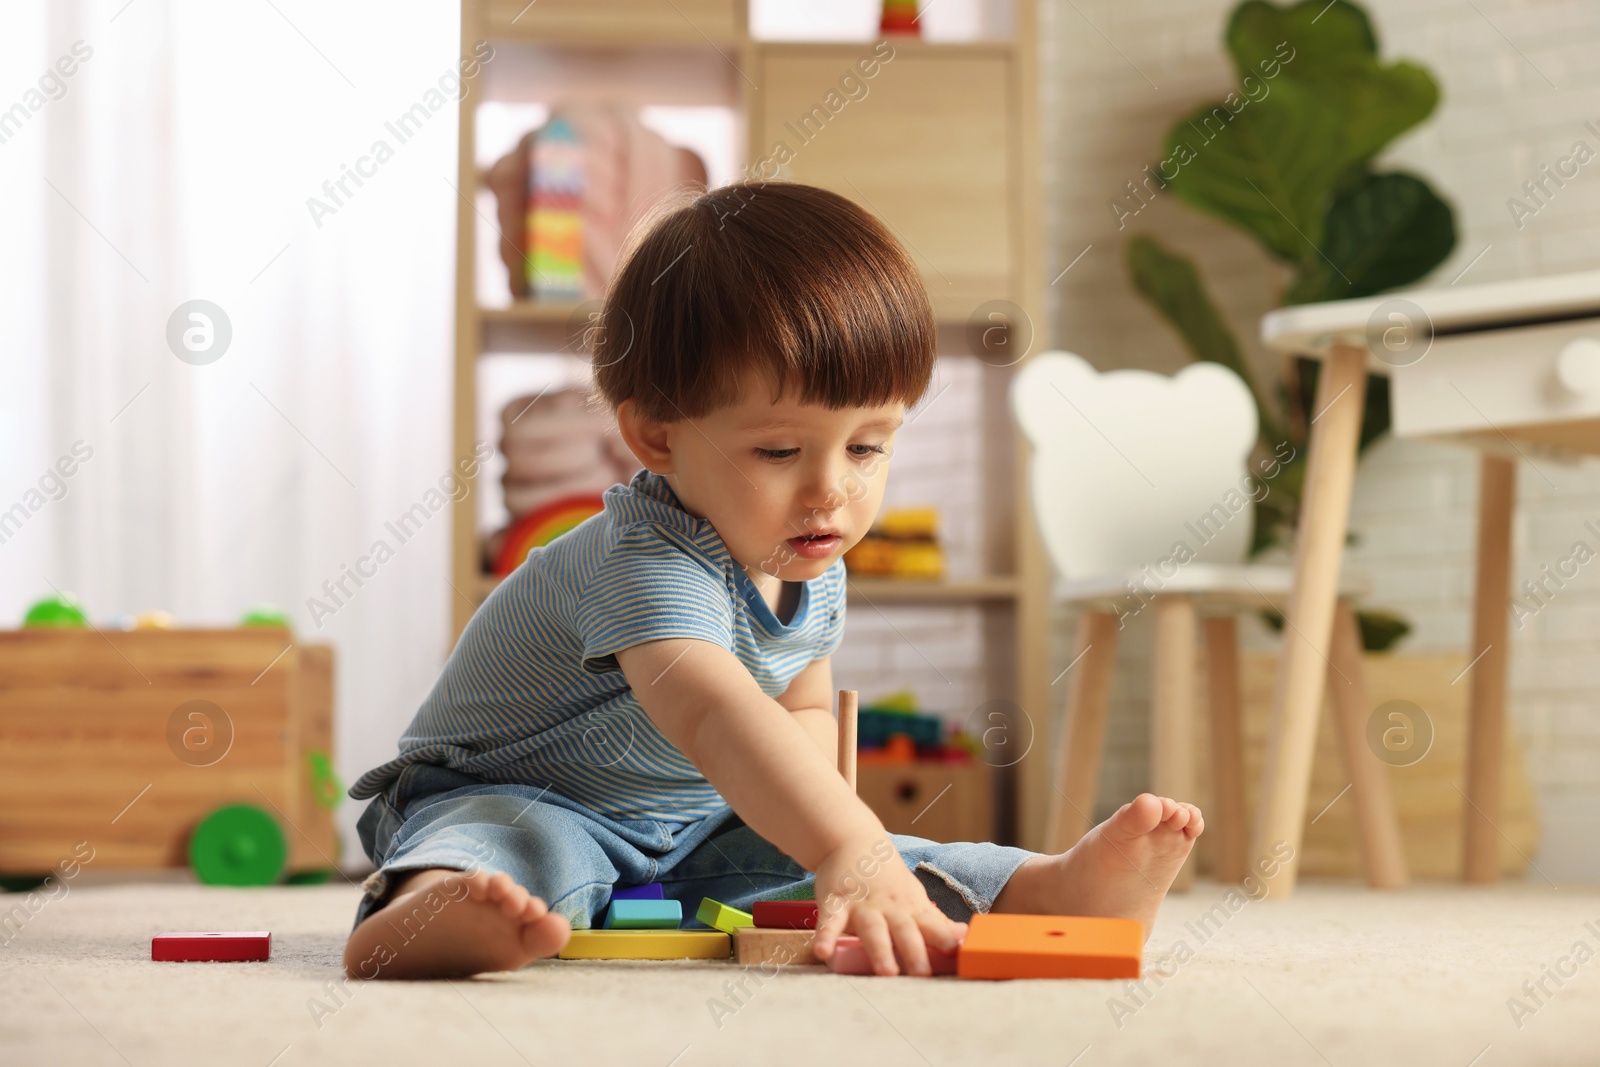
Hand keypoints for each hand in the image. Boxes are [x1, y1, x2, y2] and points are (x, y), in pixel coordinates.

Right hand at [810, 834, 966, 975]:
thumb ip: (935, 923)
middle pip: (904, 930)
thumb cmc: (888, 881)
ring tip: (886, 972)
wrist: (854, 842)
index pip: (932, 925)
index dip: (944, 938)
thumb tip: (964, 938)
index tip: (958, 953)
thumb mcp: (914, 898)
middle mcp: (889, 908)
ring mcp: (862, 905)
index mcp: (911, 907)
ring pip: (872, 929)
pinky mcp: (836, 903)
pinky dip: (826, 936)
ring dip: (879, 950)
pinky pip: (830, 922)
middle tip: (922, 974)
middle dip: (914, 952)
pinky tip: (823, 952)